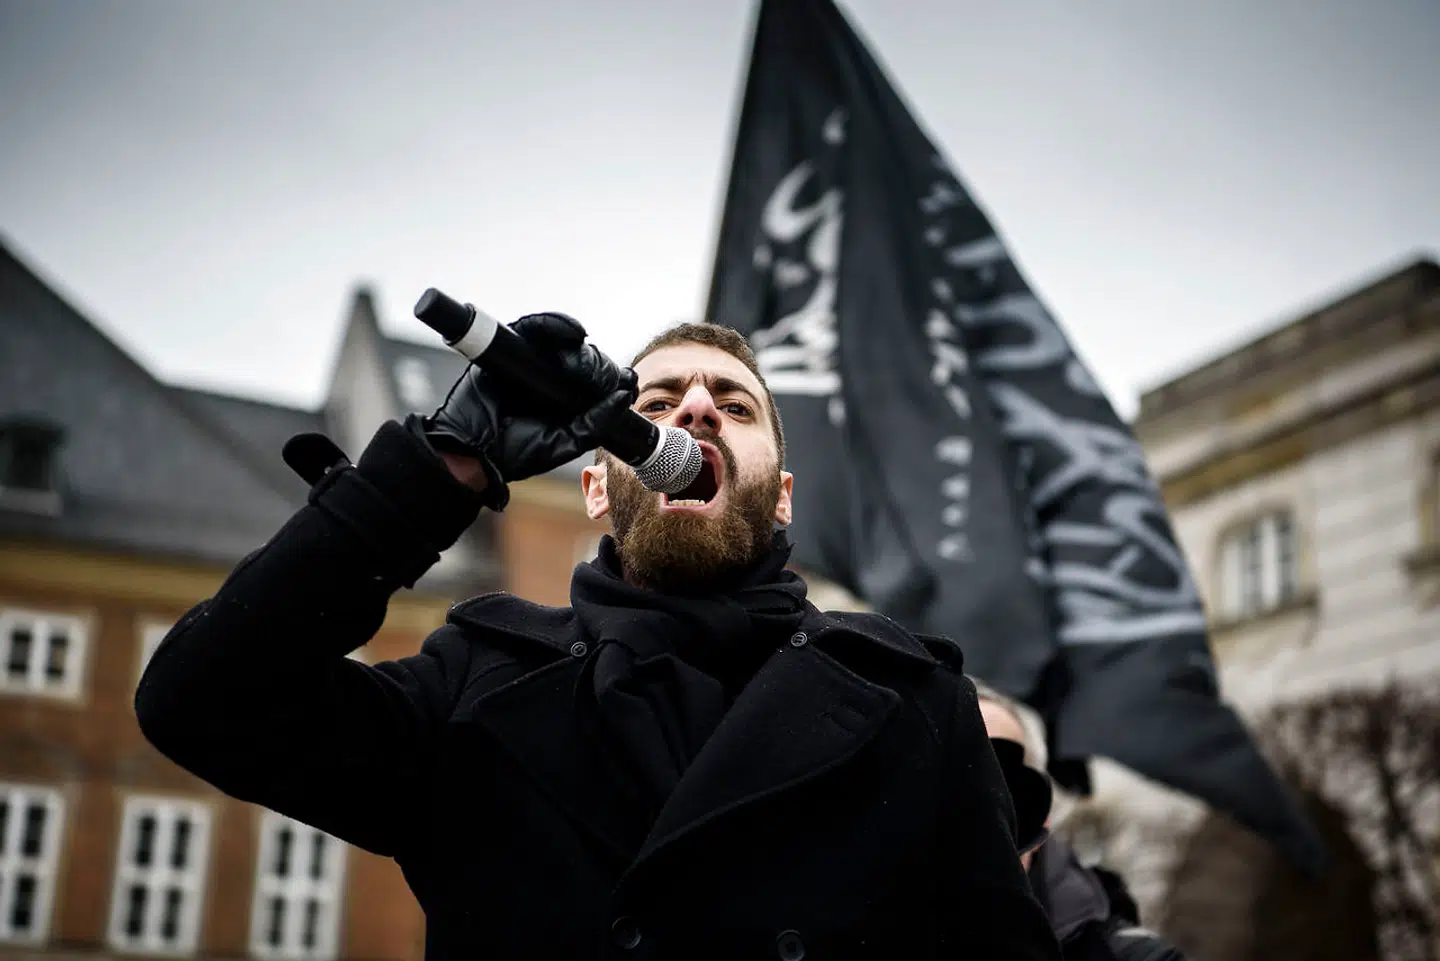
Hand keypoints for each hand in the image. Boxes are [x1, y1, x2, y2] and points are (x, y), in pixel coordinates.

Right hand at [423, 313, 635, 508]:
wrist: (472, 451)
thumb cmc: (514, 453)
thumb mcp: (565, 442)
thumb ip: (595, 423)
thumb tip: (623, 397)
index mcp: (565, 401)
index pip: (596, 381)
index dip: (614, 377)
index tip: (628, 379)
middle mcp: (550, 380)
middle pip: (581, 356)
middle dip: (596, 361)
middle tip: (600, 372)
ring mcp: (531, 363)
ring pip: (559, 338)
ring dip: (575, 337)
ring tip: (584, 346)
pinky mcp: (509, 349)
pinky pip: (532, 328)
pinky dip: (551, 324)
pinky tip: (569, 333)